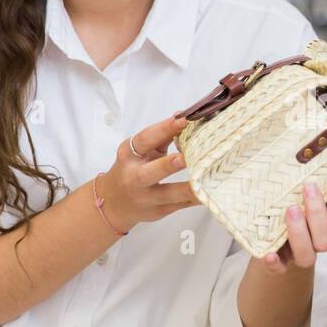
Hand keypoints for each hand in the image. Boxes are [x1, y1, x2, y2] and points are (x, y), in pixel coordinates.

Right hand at [101, 115, 198, 231]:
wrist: (114, 203)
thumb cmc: (132, 169)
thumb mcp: (141, 151)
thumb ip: (161, 136)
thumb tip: (182, 116)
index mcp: (129, 156)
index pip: (145, 140)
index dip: (164, 129)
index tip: (184, 119)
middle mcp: (135, 177)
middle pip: (150, 173)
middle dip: (168, 165)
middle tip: (187, 157)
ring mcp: (147, 197)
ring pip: (168, 194)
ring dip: (187, 188)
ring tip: (207, 180)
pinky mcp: (159, 211)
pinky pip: (181, 205)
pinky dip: (196, 198)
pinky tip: (211, 192)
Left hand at [262, 162, 326, 273]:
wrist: (276, 235)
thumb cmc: (305, 205)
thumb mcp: (325, 192)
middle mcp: (319, 241)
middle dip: (319, 213)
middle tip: (309, 187)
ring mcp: (299, 253)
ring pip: (307, 257)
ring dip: (300, 233)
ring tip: (291, 209)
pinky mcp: (279, 262)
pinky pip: (279, 269)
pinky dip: (275, 264)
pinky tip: (268, 255)